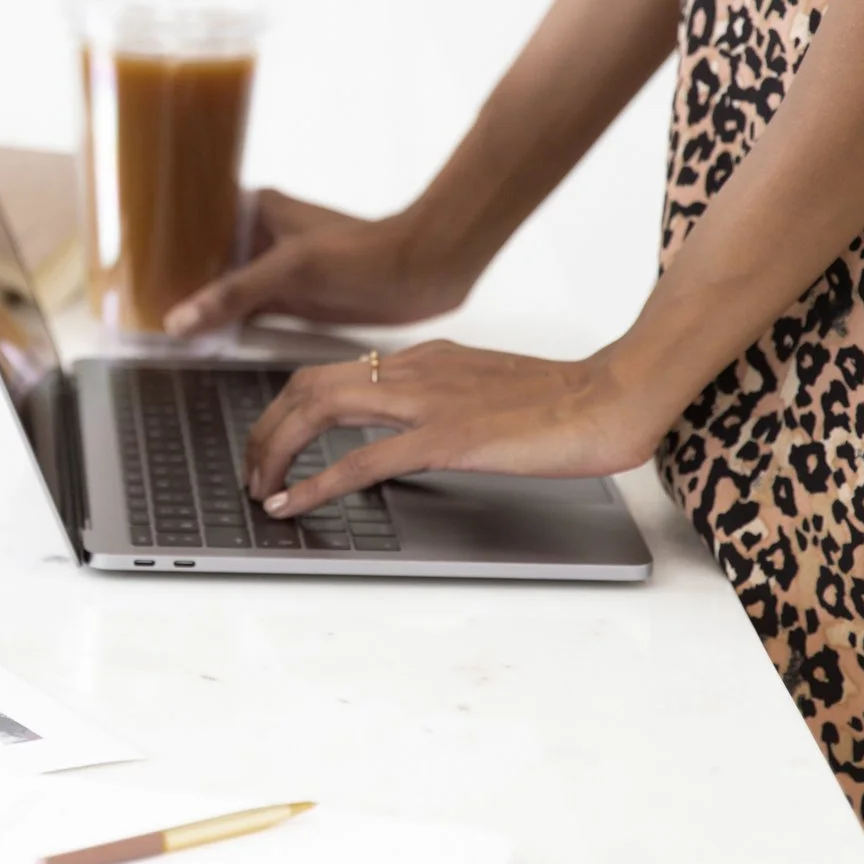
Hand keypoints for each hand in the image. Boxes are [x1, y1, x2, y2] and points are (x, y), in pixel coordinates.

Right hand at [163, 190, 478, 336]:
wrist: (427, 272)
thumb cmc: (367, 254)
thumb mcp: (289, 270)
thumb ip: (232, 295)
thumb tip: (180, 320)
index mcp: (256, 210)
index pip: (194, 218)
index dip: (162, 235)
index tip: (129, 255)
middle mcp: (261, 237)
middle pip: (204, 257)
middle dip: (176, 275)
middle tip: (136, 297)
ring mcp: (276, 269)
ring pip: (224, 286)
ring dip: (202, 302)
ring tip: (159, 319)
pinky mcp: (294, 298)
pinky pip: (247, 311)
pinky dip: (227, 323)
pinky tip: (205, 337)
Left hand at [243, 341, 666, 516]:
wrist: (613, 395)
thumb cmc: (563, 401)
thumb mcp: (484, 389)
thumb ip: (442, 399)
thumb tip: (410, 430)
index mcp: (422, 359)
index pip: (329, 373)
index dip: (286, 409)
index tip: (272, 443)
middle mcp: (413, 370)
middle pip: (305, 386)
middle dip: (263, 430)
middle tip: (250, 472)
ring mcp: (427, 401)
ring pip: (318, 412)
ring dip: (275, 452)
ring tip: (259, 489)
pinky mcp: (446, 437)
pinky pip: (362, 460)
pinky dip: (316, 483)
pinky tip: (292, 504)